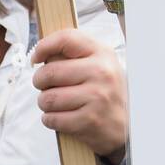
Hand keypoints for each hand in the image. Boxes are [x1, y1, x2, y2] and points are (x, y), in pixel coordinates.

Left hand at [32, 28, 127, 160]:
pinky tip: (63, 117)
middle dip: (40, 82)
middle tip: (47, 86)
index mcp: (102, 54)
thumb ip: (74, 55)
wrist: (128, 125)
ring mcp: (97, 97)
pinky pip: (52, 118)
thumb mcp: (100, 65)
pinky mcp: (89, 120)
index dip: (44, 46)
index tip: (36, 57)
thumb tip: (41, 54)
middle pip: (49, 72)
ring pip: (47, 98)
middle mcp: (102, 72)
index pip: (66, 39)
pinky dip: (51, 119)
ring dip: (45, 104)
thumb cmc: (107, 92)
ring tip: (58, 103)